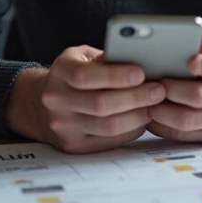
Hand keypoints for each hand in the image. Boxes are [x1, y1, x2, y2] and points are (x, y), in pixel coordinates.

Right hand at [5, 46, 165, 153]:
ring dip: (137, 116)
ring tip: (154, 106)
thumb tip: (143, 60)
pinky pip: (109, 140)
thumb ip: (107, 58)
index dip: (115, 76)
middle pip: (100, 104)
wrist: (42, 104)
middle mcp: (56, 100)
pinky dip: (130, 130)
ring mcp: (63, 126)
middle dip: (135, 97)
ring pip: (107, 126)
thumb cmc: (74, 75)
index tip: (141, 73)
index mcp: (60, 71)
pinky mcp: (73, 145)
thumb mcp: (83, 57)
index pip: (85, 76)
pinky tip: (142, 119)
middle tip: (158, 91)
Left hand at [147, 45, 201, 145]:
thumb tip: (177, 55)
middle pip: (200, 96)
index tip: (189, 62)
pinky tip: (154, 119)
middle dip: (171, 91)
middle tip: (153, 85)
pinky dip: (166, 128)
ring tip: (147, 104)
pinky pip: (189, 135)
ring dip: (163, 113)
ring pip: (189, 120)